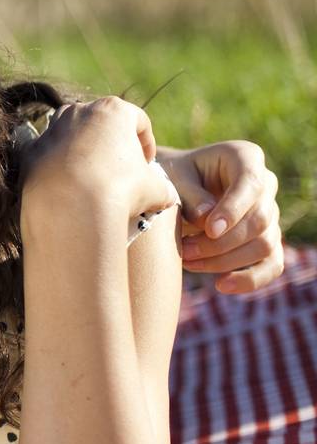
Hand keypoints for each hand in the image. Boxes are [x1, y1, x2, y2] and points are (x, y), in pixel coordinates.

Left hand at [20, 97, 175, 221]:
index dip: (146, 142)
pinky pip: (48, 157)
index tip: (147, 163)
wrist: (72, 208)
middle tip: (119, 170)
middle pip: (101, 124)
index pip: (137, 121)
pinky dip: (57, 168)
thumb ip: (162, 186)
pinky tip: (68, 187)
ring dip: (82, 151)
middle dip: (111, 144)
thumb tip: (166, 195)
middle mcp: (79, 111)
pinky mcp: (31, 152)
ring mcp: (51, 130)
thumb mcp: (156, 189)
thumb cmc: (121, 191)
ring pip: (70, 135)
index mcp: (113, 110)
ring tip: (93, 177)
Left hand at [157, 141, 284, 293]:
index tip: (209, 230)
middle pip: (260, 220)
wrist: (170, 188)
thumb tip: (208, 220)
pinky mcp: (265, 239)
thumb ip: (188, 194)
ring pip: (264, 244)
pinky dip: (251, 279)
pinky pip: (272, 264)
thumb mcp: (170, 176)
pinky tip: (222, 286)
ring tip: (188, 262)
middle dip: (222, 242)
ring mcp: (269, 213)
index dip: (234, 210)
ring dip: (226, 260)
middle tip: (185, 251)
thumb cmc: (169, 176)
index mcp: (245, 158)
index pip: (251, 184)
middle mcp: (265, 184)